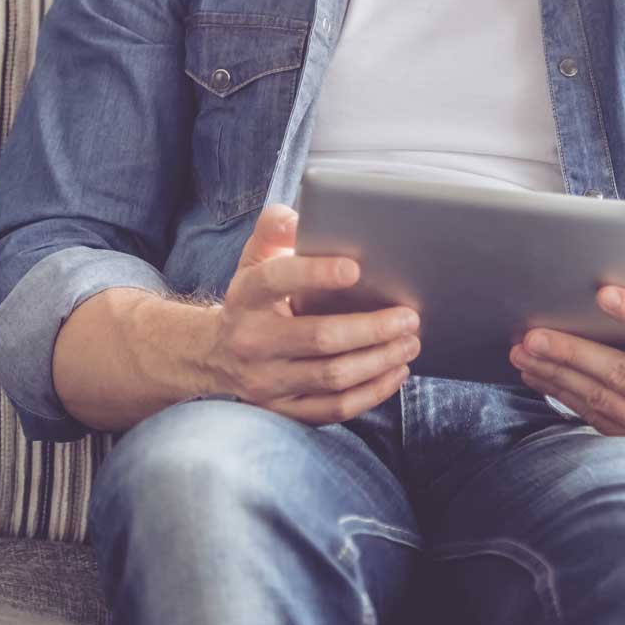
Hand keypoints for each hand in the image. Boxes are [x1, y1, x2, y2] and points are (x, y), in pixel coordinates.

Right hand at [202, 204, 419, 423]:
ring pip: (332, 376)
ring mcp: (266, 381)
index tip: (356, 268)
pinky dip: (371, 393)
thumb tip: (294, 215)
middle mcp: (252, 342)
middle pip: (319, 337)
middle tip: (410, 316)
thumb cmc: (254, 298)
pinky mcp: (282, 409)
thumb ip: (274, 230)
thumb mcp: (255, 259)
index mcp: (246, 297)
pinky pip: (333, 409)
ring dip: (380, 360)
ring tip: (410, 342)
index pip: (277, 280)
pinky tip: (396, 371)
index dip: (316, 273)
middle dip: (372, 328)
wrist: (214, 354)